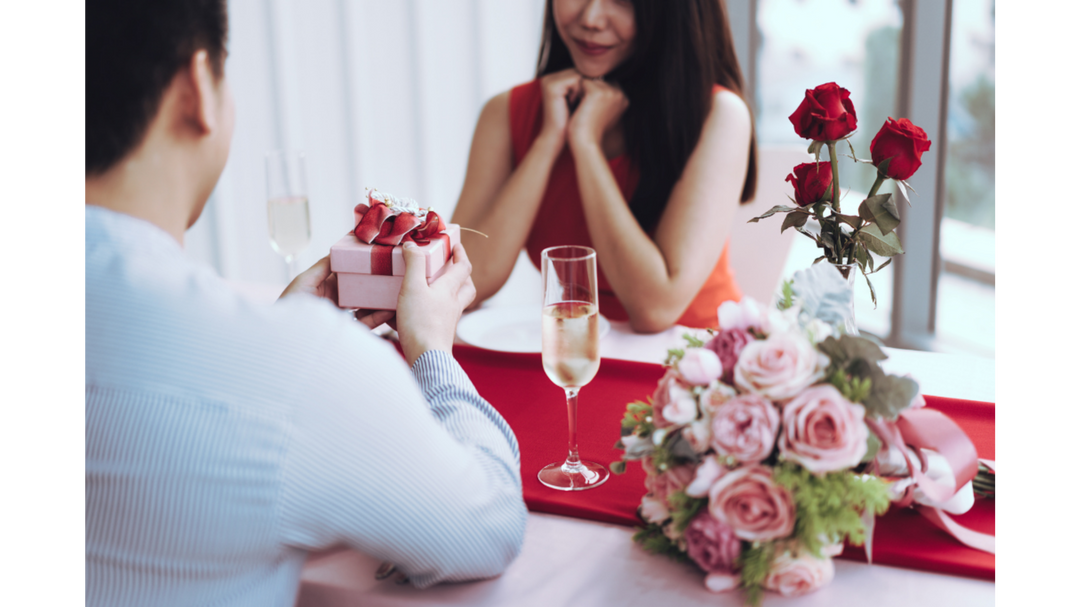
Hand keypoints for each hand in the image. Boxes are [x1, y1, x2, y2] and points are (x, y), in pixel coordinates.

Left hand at [279, 256, 394, 329]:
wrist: (286, 338)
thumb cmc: (290, 308)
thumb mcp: (304, 281)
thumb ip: (323, 267)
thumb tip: (339, 251)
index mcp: (325, 287)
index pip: (347, 274)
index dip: (361, 267)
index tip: (376, 258)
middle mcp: (335, 301)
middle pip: (360, 289)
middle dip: (374, 282)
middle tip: (392, 273)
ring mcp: (343, 317)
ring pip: (366, 306)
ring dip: (380, 299)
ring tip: (395, 291)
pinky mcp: (348, 331)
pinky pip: (366, 322)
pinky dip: (378, 316)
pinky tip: (389, 309)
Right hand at [394, 242, 476, 366]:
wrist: (427, 357)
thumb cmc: (422, 322)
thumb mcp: (413, 287)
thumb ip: (414, 264)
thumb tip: (412, 245)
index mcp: (449, 290)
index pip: (463, 268)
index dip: (461, 254)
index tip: (456, 245)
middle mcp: (453, 305)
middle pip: (467, 288)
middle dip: (462, 276)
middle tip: (452, 268)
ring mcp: (448, 321)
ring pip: (455, 303)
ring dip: (448, 294)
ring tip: (432, 289)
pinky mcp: (438, 334)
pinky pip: (439, 319)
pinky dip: (431, 312)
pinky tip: (415, 313)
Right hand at [539, 68, 583, 149]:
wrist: (557, 138)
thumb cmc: (570, 123)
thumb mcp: (579, 101)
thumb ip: (586, 86)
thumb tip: (608, 76)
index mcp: (555, 80)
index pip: (578, 72)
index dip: (588, 86)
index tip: (587, 102)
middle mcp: (550, 77)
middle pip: (579, 71)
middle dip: (587, 87)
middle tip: (583, 103)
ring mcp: (549, 80)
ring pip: (579, 74)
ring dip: (584, 90)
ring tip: (576, 104)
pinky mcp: (552, 85)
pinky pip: (576, 79)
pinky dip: (579, 91)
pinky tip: (572, 104)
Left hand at [569, 78, 627, 150]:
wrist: (586, 142)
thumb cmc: (591, 131)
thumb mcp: (602, 113)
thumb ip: (604, 99)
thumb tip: (595, 84)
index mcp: (623, 98)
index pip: (605, 82)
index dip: (594, 91)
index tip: (589, 107)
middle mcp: (620, 93)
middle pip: (598, 78)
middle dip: (589, 89)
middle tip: (584, 107)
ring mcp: (610, 92)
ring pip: (591, 79)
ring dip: (582, 89)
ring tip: (581, 107)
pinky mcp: (598, 92)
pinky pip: (582, 81)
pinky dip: (577, 92)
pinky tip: (578, 105)